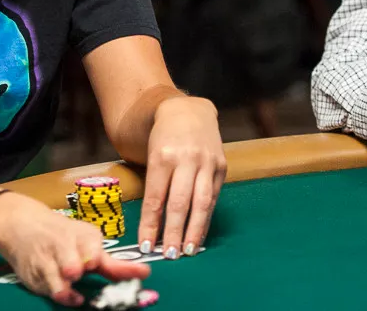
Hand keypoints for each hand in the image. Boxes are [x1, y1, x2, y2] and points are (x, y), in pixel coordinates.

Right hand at [0, 193, 149, 306]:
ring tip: (74, 295)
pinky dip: (54, 293)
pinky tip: (64, 295)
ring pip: (54, 279)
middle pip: (70, 262)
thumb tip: (145, 273)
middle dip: (73, 266)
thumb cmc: (63, 236)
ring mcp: (44, 260)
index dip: (97, 256)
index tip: (111, 265)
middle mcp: (61, 245)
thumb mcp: (88, 242)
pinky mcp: (31, 275)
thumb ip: (113, 264)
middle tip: (77, 272)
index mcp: (81, 236)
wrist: (22, 225)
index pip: (92, 248)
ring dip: (64, 288)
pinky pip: (44, 289)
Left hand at [137, 96, 225, 259]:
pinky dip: (205, 218)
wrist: (188, 111)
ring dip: (193, 230)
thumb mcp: (150, 156)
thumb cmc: (163, 139)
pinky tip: (198, 233)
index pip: (155, 198)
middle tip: (168, 255)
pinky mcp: (221, 165)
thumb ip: (154, 187)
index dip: (150, 224)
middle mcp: (186, 159)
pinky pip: (213, 197)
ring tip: (187, 251)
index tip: (145, 245)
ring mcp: (206, 162)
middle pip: (179, 203)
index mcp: (162, 156)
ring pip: (201, 203)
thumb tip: (152, 226)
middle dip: (173, 232)